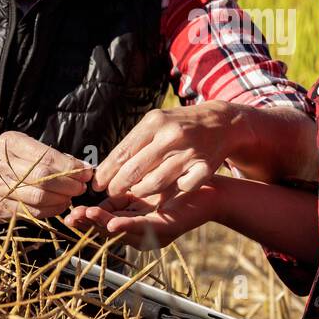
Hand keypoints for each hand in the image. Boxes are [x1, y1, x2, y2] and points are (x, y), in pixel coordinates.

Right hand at [0, 131, 93, 221]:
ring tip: (72, 196)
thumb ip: (55, 157)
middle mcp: (1, 163)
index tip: (86, 172)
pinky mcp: (0, 208)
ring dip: (62, 198)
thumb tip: (85, 168)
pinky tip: (61, 205)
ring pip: (39, 196)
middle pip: (43, 176)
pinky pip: (33, 211)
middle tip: (81, 187)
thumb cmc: (12, 165)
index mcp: (10, 143)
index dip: (70, 166)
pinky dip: (52, 210)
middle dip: (68, 183)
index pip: (47, 156)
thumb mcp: (27, 151)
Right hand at [62, 180, 220, 250]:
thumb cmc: (179, 183)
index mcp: (133, 219)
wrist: (212, 188)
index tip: (69, 212)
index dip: (85, 218)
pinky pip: (142, 228)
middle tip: (70, 217)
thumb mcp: (145, 184)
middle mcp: (141, 231)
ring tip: (83, 216)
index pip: (103, 220)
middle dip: (87, 224)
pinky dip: (125, 227)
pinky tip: (111, 223)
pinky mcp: (166, 228)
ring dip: (101, 224)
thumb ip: (124, 186)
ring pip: (120, 230)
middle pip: (106, 229)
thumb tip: (98, 180)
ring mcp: (152, 233)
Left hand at [91, 101, 246, 203]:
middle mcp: (171, 136)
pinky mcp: (204, 166)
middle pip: (135, 170)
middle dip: (118, 186)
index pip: (122, 153)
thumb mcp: (156, 124)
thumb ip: (135, 143)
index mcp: (155, 122)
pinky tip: (164, 196)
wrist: (221, 122)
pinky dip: (170, 194)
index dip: (107, 173)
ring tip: (134, 194)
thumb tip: (106, 167)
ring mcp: (189, 152)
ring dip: (140, 193)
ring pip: (155, 183)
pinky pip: (181, 188)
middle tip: (111, 194)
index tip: (97, 185)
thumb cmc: (179, 125)